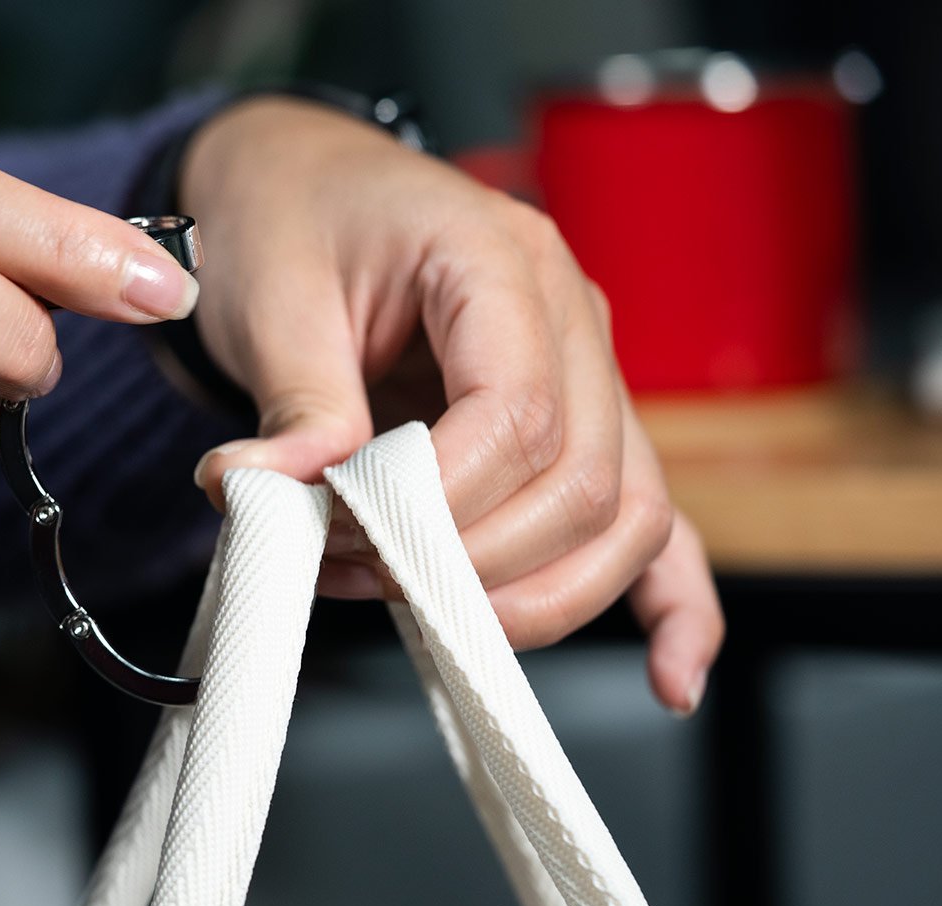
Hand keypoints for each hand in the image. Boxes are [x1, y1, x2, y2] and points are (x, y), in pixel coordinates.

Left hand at [180, 97, 721, 713]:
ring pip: (623, 516)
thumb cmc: (291, 223)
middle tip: (355, 574)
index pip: (518, 413)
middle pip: (580, 481)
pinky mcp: (577, 428)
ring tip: (427, 617)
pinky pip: (650, 522)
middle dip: (466, 560)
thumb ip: (294, 406)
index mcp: (502, 261)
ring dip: (532, 594)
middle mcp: (570, 318)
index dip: (439, 504)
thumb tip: (272, 495)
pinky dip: (668, 604)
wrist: (300, 191)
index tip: (352, 537)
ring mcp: (588, 375)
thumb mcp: (272, 301)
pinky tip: (670, 677)